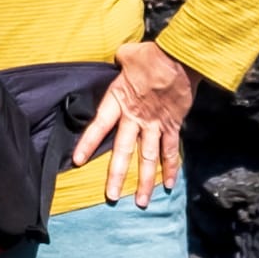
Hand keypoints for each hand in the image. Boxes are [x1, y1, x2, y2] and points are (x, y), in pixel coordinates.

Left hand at [71, 40, 199, 208]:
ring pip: (148, 158)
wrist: (182, 58)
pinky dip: (171, 168)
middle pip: (124, 150)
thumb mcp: (128, 55)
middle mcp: (135, 117)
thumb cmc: (152, 55)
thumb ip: (120, 60)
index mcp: (119, 100)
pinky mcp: (172, 125)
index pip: (99, 125)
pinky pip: (171, 151)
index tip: (77, 160)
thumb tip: (120, 56)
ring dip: (146, 181)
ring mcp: (154, 124)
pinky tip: (168, 185)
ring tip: (142, 202)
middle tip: (111, 196)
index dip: (88, 143)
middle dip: (117, 175)